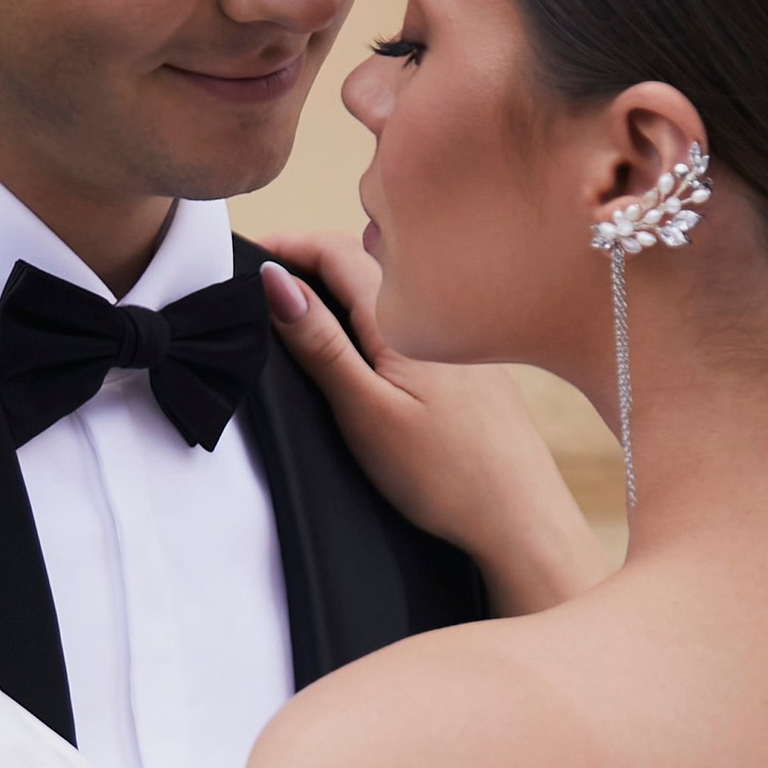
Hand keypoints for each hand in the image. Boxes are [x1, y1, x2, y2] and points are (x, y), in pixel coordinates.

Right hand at [256, 236, 605, 617]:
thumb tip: (273, 281)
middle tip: (263, 280)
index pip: (335, 252)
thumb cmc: (447, 476)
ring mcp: (459, 344)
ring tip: (301, 308)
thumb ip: (320, 344)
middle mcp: (438, 319)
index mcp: (405, 321)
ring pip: (390, 295)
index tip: (245, 254)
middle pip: (363, 265)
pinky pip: (414, 324)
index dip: (286, 245)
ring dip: (344, 288)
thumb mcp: (365, 410)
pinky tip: (364, 349)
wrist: (522, 521)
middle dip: (311, 262)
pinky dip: (377, 319)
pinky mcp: (473, 371)